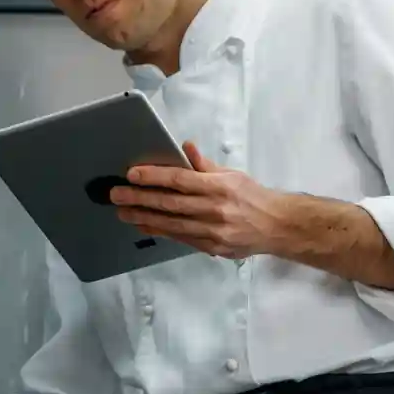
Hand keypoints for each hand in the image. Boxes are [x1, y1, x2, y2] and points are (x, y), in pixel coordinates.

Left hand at [109, 143, 288, 260]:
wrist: (277, 226)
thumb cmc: (253, 197)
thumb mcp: (232, 175)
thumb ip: (206, 165)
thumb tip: (185, 147)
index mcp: (220, 186)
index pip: (180, 179)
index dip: (154, 176)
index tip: (132, 174)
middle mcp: (215, 209)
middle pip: (170, 203)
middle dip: (140, 198)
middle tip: (116, 195)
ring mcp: (213, 231)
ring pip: (171, 224)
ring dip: (144, 218)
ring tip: (123, 212)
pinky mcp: (212, 247)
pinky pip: (181, 238)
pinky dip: (160, 231)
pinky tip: (144, 226)